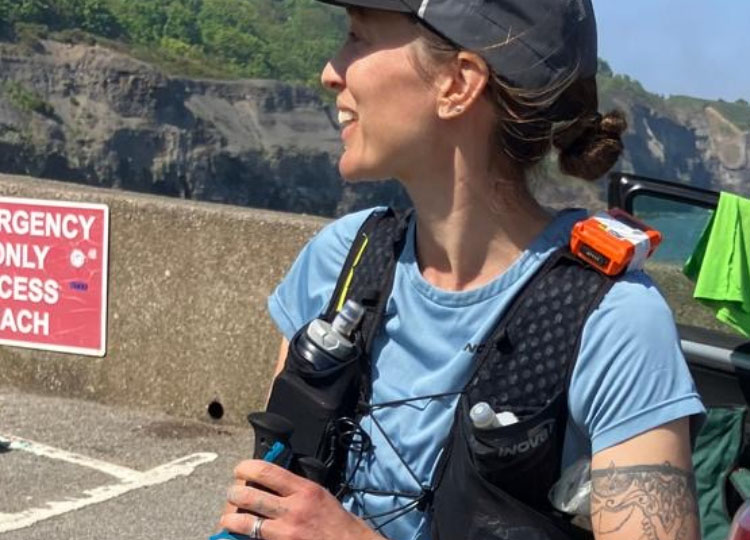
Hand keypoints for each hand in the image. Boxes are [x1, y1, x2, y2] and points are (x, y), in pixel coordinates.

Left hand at [219, 459, 380, 539]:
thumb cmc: (337, 522)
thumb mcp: (320, 495)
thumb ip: (296, 487)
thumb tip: (271, 480)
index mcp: (305, 490)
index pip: (266, 472)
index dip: (246, 468)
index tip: (240, 469)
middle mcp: (293, 509)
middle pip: (249, 495)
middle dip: (234, 493)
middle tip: (232, 493)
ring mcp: (285, 531)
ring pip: (245, 521)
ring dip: (230, 518)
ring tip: (227, 517)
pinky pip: (253, 539)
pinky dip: (239, 536)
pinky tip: (234, 534)